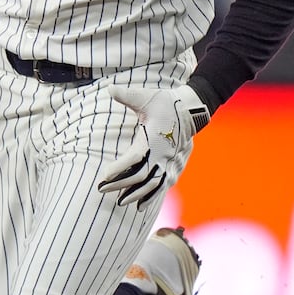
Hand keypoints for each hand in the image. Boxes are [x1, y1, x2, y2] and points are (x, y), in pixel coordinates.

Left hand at [97, 84, 209, 206]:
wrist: (191, 109)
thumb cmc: (165, 102)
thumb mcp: (146, 96)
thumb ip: (127, 95)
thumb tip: (109, 88)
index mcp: (154, 138)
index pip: (135, 158)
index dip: (120, 168)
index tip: (104, 175)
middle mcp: (163, 154)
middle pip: (140, 176)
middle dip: (121, 185)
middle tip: (102, 190)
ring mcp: (171, 162)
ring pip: (153, 185)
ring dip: (136, 195)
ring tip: (120, 202)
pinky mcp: (175, 167)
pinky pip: (163, 186)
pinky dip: (151, 197)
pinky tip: (140, 206)